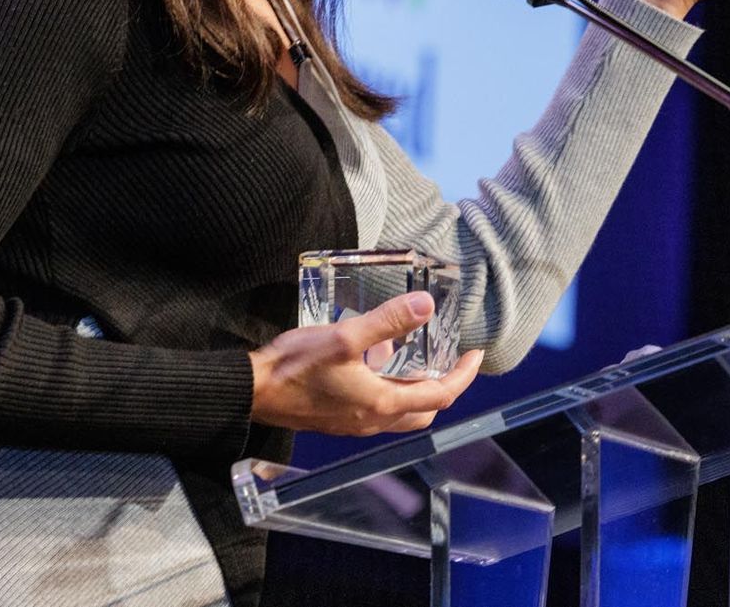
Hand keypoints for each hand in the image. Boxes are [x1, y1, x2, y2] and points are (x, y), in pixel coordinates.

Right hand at [250, 292, 482, 435]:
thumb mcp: (345, 337)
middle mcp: (373, 420)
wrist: (254, 392)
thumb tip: (426, 306)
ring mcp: (355, 423)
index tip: (475, 355)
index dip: (462, 376)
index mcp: (382, 404)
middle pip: (424, 410)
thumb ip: (387, 321)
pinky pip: (377, 407)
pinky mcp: (338, 419)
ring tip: (412, 352)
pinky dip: (389, 387)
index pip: (439, 395)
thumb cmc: (297, 367)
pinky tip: (372, 359)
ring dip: (414, 386)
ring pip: (400, 410)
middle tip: (450, 360)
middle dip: (443, 386)